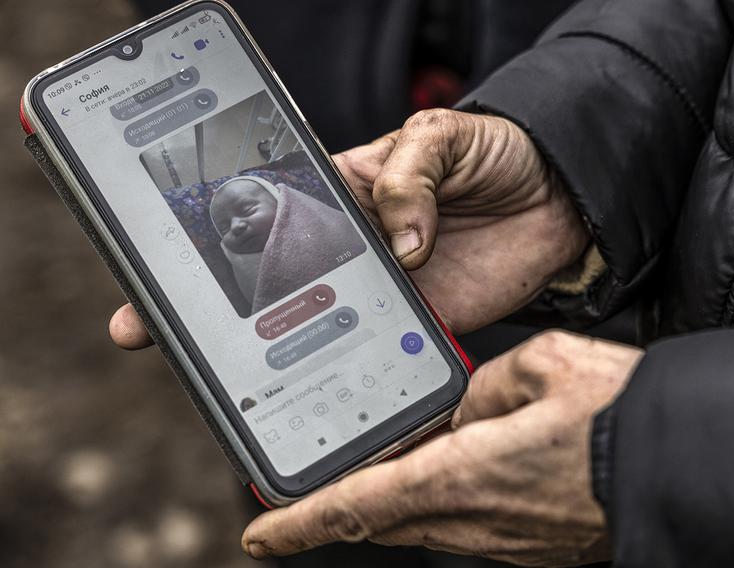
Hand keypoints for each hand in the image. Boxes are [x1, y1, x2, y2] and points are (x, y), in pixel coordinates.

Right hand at [109, 109, 588, 347]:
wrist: (562, 199)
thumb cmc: (496, 152)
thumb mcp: (445, 137)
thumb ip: (413, 176)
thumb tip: (399, 243)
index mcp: (343, 192)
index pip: (265, 211)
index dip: (211, 237)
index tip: (159, 264)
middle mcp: (352, 246)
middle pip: (275, 279)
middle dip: (218, 308)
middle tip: (158, 334)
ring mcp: (383, 289)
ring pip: (319, 323)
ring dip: (279, 350)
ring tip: (236, 379)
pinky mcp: (421, 323)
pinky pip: (382, 354)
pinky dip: (359, 374)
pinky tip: (328, 394)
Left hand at [241, 331, 642, 565]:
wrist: (691, 461)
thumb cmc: (620, 413)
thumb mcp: (539, 366)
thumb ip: (485, 388)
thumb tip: (468, 411)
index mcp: (462, 474)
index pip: (358, 505)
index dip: (302, 523)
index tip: (262, 534)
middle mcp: (477, 521)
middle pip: (387, 519)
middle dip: (347, 507)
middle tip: (317, 491)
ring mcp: (509, 540)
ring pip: (430, 522)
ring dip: (403, 501)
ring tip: (399, 466)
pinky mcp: (537, 543)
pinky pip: (474, 524)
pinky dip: (451, 502)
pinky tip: (472, 471)